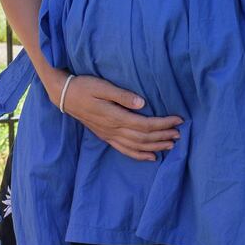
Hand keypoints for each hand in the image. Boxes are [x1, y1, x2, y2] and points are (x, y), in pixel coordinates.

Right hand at [57, 72, 181, 161]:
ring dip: (155, 147)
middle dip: (163, 136)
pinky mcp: (105, 136)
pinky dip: (139, 155)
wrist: (65, 96)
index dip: (163, 124)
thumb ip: (122, 96)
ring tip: (171, 145)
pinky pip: (124, 150)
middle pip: (144, 138)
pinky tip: (151, 157)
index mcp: (115, 116)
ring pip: (136, 146)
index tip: (178, 120)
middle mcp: (114, 129)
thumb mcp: (102, 86)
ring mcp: (109, 135)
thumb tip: (143, 103)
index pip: (145, 124)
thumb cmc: (84, 86)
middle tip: (179, 134)